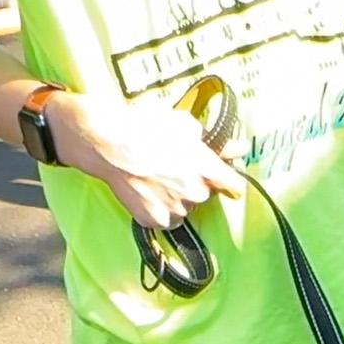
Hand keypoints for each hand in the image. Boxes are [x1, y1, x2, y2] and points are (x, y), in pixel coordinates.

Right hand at [49, 92, 241, 228]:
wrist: (107, 143)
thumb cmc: (145, 127)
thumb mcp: (183, 123)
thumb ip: (212, 140)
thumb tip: (235, 148)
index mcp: (207, 169)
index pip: (234, 186)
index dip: (229, 181)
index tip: (226, 181)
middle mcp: (196, 194)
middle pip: (203, 194)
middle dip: (193, 183)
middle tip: (171, 168)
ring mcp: (176, 210)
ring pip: (183, 208)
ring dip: (174, 197)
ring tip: (153, 178)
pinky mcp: (155, 220)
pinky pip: (163, 218)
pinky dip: (156, 208)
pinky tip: (144, 191)